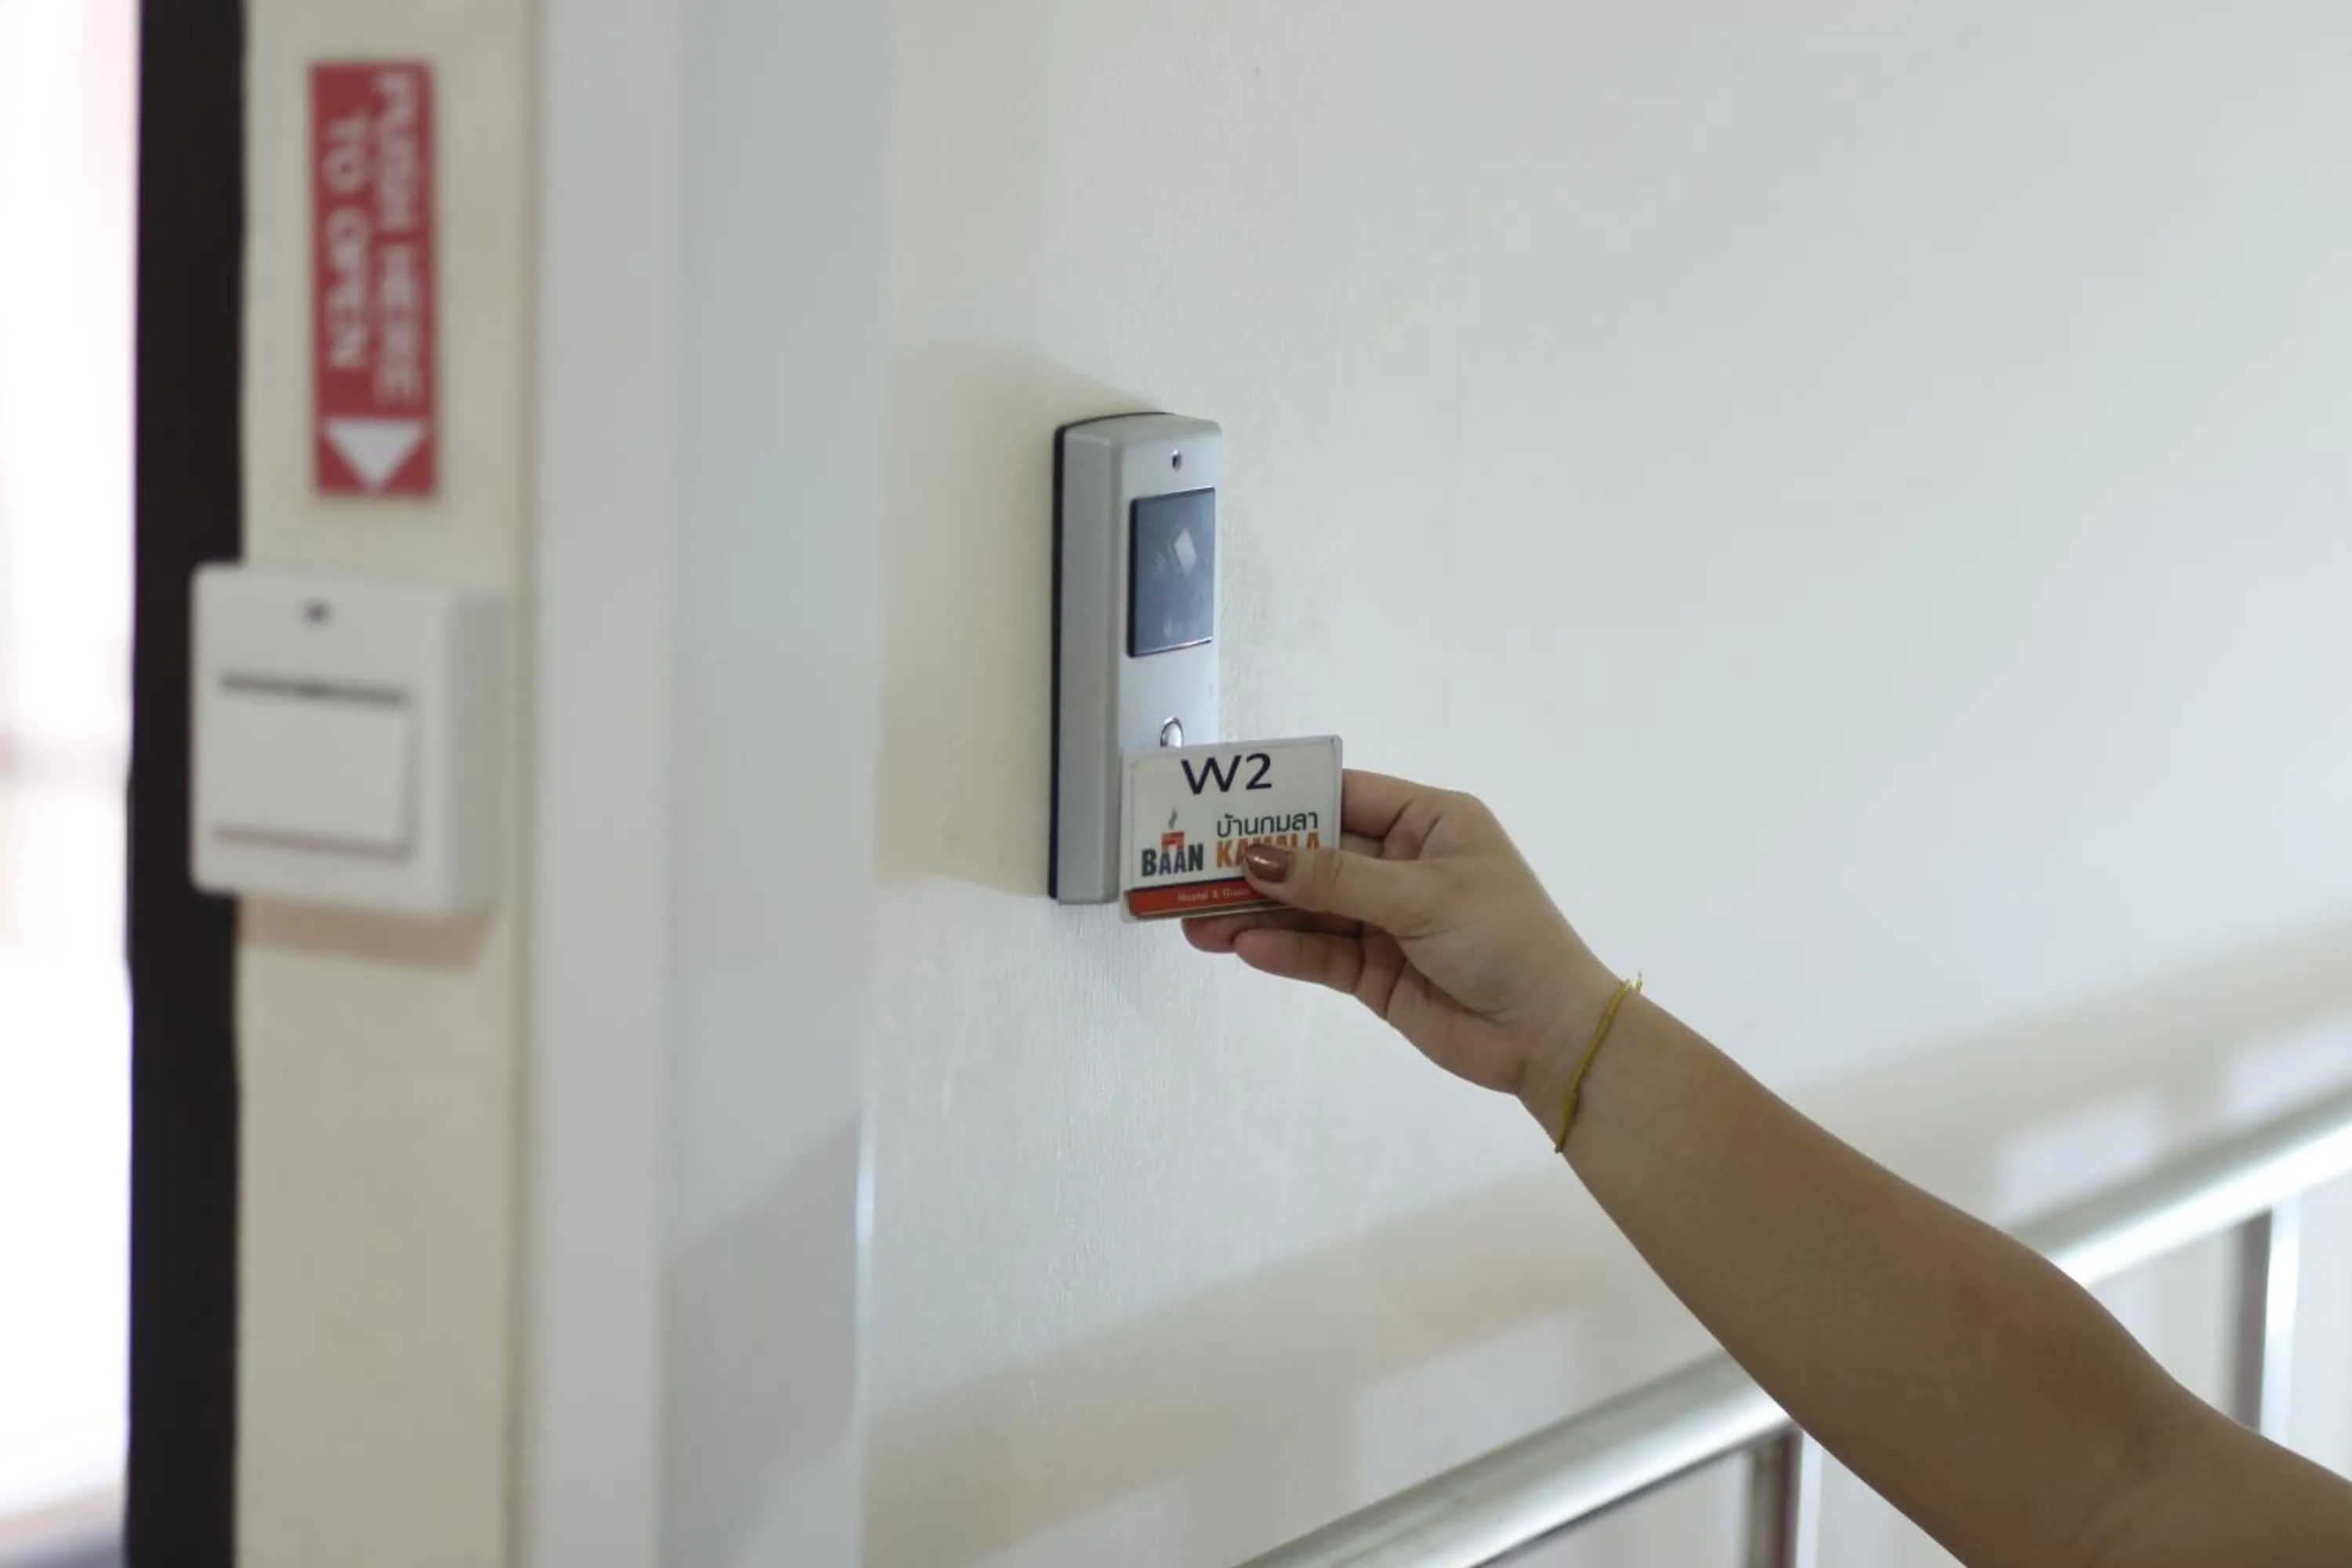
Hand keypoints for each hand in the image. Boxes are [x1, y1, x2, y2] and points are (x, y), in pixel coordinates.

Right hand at [1184, 770, 1614, 1098]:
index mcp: (1428, 823)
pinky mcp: (1375, 973)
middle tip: (1190, 865)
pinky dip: (1282, 952)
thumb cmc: (1506, 940)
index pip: (1343, 795)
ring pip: (1307, 909)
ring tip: (1194, 918)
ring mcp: (1386, 921)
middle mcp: (1402, 865)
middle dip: (1258, 863)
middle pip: (1314, 855)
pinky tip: (1241, 948)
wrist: (1551, 1036)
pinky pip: (1318, 954)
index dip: (1284, 799)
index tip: (1223, 803)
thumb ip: (1335, 878)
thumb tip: (1258, 857)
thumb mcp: (1422, 895)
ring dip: (1255, 914)